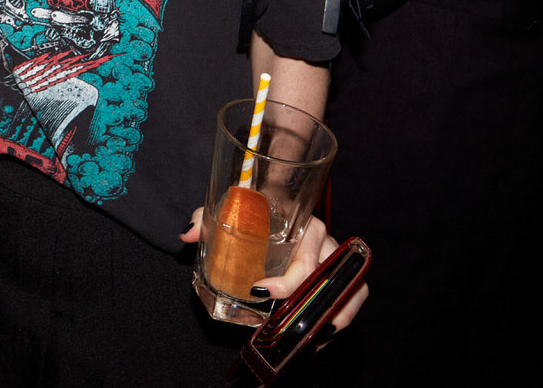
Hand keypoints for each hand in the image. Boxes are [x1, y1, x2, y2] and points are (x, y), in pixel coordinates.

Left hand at [182, 209, 367, 334]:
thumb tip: (188, 232)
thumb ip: (209, 218)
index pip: (303, 256)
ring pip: (351, 285)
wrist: (277, 210)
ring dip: (335, 312)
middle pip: (326, 277)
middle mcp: (324, 240)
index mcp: (302, 223)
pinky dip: (345, 312)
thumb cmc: (257, 213)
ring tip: (312, 333)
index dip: (286, 281)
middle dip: (304, 304)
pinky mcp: (340, 273)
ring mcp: (335, 258)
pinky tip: (323, 331)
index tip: (259, 293)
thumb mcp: (232, 214)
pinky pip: (354, 292)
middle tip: (279, 320)